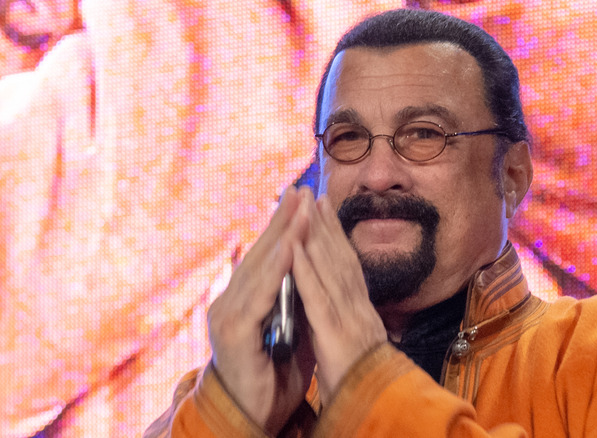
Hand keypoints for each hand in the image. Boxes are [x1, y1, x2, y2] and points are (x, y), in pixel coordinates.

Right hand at [207, 187, 314, 434]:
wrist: (252, 415)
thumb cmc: (273, 374)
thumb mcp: (291, 330)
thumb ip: (297, 300)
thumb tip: (316, 272)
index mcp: (245, 299)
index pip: (268, 256)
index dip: (285, 226)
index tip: (303, 199)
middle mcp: (232, 300)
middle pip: (262, 253)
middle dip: (283, 220)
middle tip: (300, 188)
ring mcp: (229, 314)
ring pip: (260, 267)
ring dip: (282, 235)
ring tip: (299, 207)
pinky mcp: (234, 332)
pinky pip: (259, 294)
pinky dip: (276, 269)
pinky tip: (291, 247)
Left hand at [291, 188, 386, 404]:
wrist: (379, 409)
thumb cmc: (364, 385)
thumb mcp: (356, 345)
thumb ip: (347, 321)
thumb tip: (335, 304)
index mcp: (361, 311)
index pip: (346, 265)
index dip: (335, 235)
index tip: (322, 209)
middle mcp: (359, 308)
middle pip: (340, 258)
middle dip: (325, 223)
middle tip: (311, 192)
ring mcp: (350, 319)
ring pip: (331, 269)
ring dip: (316, 235)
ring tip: (303, 205)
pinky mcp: (336, 335)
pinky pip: (317, 298)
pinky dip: (305, 270)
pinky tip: (293, 246)